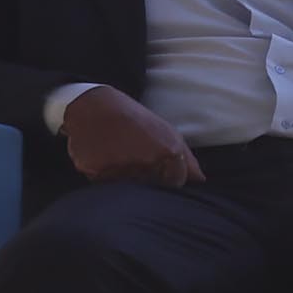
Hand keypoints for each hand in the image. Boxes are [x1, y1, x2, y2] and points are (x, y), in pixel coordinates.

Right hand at [62, 87, 199, 187]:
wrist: (92, 106)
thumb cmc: (134, 118)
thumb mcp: (166, 131)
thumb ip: (186, 158)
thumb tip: (200, 179)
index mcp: (168, 152)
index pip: (175, 182)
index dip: (167, 176)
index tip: (157, 164)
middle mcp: (146, 162)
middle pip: (151, 186)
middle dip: (146, 175)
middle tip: (132, 153)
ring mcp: (121, 168)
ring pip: (127, 186)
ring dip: (124, 174)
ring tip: (117, 151)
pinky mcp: (96, 171)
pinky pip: (104, 182)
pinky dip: (104, 173)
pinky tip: (102, 154)